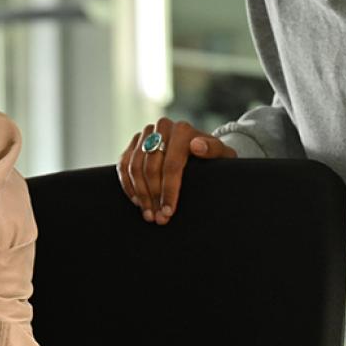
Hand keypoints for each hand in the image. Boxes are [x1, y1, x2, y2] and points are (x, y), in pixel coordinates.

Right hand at [117, 117, 237, 224]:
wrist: (198, 148)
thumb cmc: (211, 156)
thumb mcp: (221, 154)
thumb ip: (214, 149)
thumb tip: (197, 146)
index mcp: (183, 130)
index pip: (171, 165)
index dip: (168, 191)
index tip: (168, 211)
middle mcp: (162, 128)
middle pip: (151, 167)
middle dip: (153, 197)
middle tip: (158, 218)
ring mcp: (146, 134)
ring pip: (134, 167)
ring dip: (140, 194)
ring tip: (148, 214)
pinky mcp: (134, 143)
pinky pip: (123, 165)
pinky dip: (128, 185)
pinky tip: (137, 202)